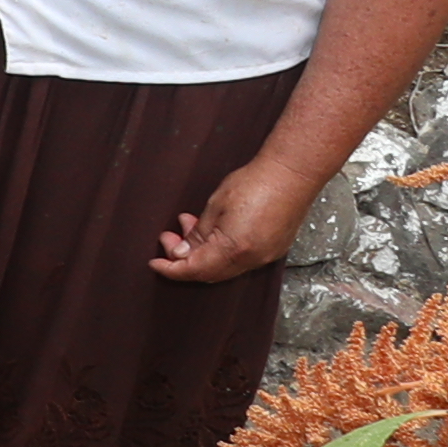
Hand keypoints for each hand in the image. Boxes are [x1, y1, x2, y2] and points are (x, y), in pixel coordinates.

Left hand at [151, 153, 322, 288]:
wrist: (291, 174)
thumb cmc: (254, 183)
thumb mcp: (215, 206)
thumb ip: (197, 234)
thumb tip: (181, 252)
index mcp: (233, 249)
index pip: (195, 269)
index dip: (172, 269)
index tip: (156, 263)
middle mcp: (252, 259)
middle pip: (210, 272)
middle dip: (185, 259)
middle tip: (170, 239)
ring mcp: (266, 256)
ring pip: (225, 266)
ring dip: (203, 252)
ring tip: (189, 226)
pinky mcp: (274, 249)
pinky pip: (241, 260)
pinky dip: (221, 251)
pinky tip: (213, 231)